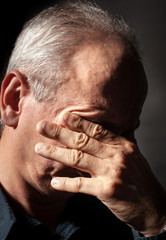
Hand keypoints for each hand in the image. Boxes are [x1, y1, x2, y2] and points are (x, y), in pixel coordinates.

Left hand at [35, 112, 165, 236]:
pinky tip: (54, 182)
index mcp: (122, 145)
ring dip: (56, 153)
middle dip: (59, 133)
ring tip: (39, 149)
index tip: (62, 116)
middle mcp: (117, 155)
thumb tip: (119, 125)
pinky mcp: (108, 191)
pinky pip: (82, 185)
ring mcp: (112, 172)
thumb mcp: (135, 155)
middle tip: (42, 126)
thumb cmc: (140, 179)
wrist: (153, 206)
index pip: (96, 130)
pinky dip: (66, 183)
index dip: (78, 122)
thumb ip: (124, 139)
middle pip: (83, 140)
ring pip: (78, 158)